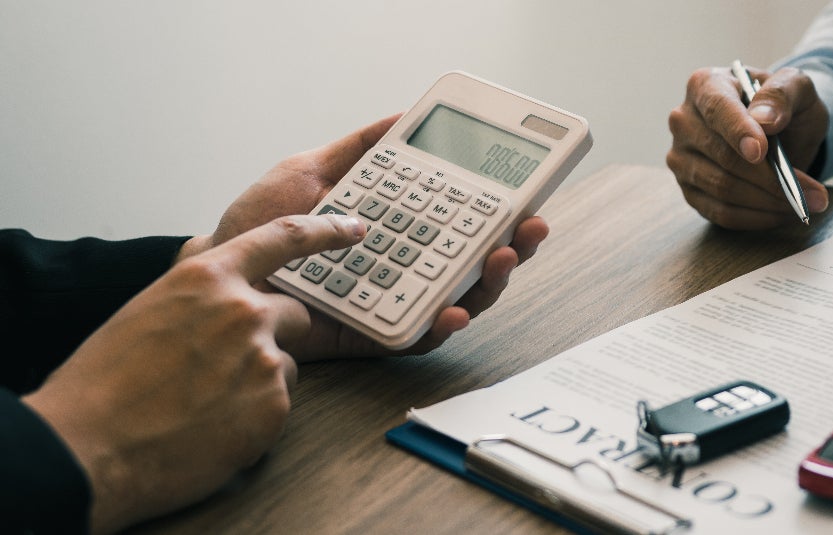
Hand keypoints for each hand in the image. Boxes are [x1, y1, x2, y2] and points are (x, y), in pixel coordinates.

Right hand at [22, 214, 366, 533]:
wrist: (91, 448)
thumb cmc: (106, 383)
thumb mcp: (148, 311)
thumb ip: (197, 293)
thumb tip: (218, 280)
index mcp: (206, 277)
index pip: (283, 238)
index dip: (325, 230)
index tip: (354, 228)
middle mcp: (242, 310)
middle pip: (293, 313)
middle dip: (271, 335)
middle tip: (223, 366)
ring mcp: (263, 357)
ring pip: (287, 361)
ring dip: (260, 379)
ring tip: (206, 401)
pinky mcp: (274, 403)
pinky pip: (280, 402)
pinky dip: (256, 415)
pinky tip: (214, 425)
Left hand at [188, 115, 549, 359]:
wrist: (217, 271)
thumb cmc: (257, 226)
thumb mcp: (309, 172)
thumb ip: (357, 149)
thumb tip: (400, 117)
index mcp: (397, 228)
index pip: (460, 221)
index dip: (497, 210)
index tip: (524, 193)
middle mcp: (404, 267)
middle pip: (473, 262)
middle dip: (513, 246)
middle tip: (529, 228)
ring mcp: (392, 301)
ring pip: (459, 300)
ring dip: (489, 284)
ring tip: (501, 260)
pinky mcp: (373, 336)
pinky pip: (416, 336)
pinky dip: (440, 325)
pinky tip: (452, 309)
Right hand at [666, 66, 829, 229]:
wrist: (780, 129)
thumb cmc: (783, 105)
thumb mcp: (796, 87)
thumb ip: (782, 93)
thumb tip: (764, 120)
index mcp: (705, 85)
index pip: (718, 110)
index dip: (738, 132)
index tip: (762, 151)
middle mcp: (684, 122)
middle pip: (722, 156)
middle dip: (769, 178)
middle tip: (807, 192)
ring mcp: (681, 159)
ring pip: (722, 189)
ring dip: (767, 201)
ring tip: (801, 203)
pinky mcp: (690, 190)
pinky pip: (720, 213)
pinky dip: (755, 218)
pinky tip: (780, 213)